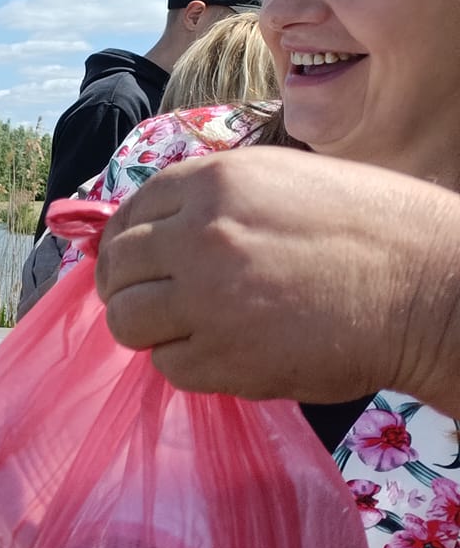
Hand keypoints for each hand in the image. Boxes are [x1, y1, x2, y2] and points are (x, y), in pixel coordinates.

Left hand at [96, 148, 459, 404]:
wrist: (429, 288)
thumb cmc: (376, 229)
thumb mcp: (288, 181)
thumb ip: (221, 200)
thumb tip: (166, 229)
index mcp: (215, 182)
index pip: (131, 213)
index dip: (124, 242)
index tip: (131, 261)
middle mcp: (199, 236)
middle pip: (118, 268)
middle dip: (125, 286)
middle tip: (147, 301)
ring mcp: (206, 299)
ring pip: (128, 320)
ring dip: (146, 328)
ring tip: (181, 330)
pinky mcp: (223, 358)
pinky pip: (169, 365)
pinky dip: (187, 363)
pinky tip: (223, 352)